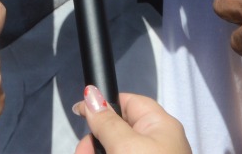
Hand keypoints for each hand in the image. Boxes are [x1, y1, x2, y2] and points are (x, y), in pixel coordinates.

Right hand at [69, 89, 190, 153]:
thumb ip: (106, 120)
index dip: (103, 105)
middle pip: (118, 130)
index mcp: (161, 125)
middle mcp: (158, 143)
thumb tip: (91, 93)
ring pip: (115, 149)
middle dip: (95, 138)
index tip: (80, 112)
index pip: (128, 102)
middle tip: (82, 151)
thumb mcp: (125, 145)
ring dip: (96, 151)